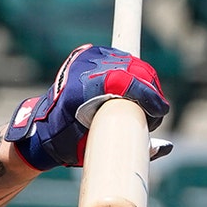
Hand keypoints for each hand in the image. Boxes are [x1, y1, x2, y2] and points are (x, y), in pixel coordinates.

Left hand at [5, 44, 170, 169]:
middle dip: (151, 92)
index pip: (127, 82)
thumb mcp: (92, 150)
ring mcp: (86, 59)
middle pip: (135, 71)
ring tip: (143, 107)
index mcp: (81, 89)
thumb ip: (128, 148)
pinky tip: (134, 94)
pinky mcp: (88, 55)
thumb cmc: (66, 144)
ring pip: (131, 64)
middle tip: (153, 116)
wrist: (41, 130)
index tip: (159, 112)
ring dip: (143, 83)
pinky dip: (133, 76)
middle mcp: (83, 69)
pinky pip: (121, 61)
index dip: (150, 96)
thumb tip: (166, 147)